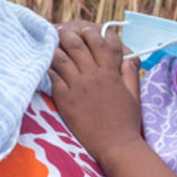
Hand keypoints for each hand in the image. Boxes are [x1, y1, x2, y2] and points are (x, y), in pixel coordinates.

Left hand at [49, 21, 141, 162]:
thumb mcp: (134, 94)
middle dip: (68, 35)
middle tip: (62, 32)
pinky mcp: (65, 99)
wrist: (116, 145)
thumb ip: (130, 73)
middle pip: (76, 44)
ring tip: (49, 44)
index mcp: (110, 72)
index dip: (91, 32)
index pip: (99, 41)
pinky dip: (46, 67)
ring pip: (60, 58)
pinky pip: (52, 77)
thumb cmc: (126, 121)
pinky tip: (42, 63)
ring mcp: (78, 87)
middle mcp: (93, 75)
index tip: (85, 30)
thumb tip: (129, 57)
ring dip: (54, 48)